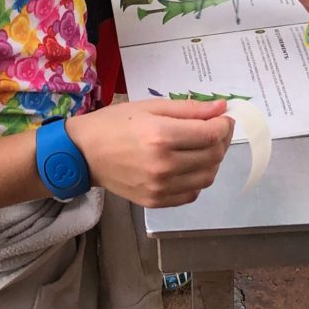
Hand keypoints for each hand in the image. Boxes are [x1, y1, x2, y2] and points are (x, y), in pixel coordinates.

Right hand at [66, 98, 232, 206]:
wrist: (84, 154)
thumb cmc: (115, 123)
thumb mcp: (151, 107)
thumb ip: (189, 108)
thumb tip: (221, 107)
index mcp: (162, 136)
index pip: (211, 134)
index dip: (224, 124)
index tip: (223, 117)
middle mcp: (164, 165)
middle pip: (213, 156)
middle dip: (221, 139)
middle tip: (214, 128)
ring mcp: (160, 187)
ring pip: (207, 177)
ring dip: (212, 160)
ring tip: (202, 146)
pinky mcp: (156, 201)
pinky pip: (192, 194)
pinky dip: (198, 179)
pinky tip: (188, 165)